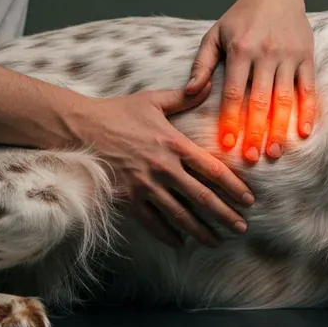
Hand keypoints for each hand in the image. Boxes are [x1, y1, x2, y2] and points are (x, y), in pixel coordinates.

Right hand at [67, 85, 253, 247]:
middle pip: (202, 197)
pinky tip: (180, 242)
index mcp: (174, 144)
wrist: (79, 128)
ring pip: (180, 215)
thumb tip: (207, 84)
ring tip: (216, 241)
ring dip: (201, 231)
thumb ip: (184, 97)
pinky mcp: (127, 198)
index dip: (234, 187)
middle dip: (225, 215)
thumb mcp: (153, 100)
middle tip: (242, 228)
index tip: (249, 200)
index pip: (212, 170)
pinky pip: (152, 222)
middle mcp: (163, 168)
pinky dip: (167, 234)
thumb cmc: (117, 112)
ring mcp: (145, 186)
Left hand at [186, 0, 316, 162]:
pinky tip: (303, 132)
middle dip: (255, 132)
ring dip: (280, 128)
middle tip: (251, 157)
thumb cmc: (240, 17)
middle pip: (260, 101)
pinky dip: (307, 111)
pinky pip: (308, 88)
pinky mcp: (307, 56)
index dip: (229, 121)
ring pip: (285, 98)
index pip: (234, 93)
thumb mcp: (215, 35)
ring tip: (274, 152)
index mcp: (241, 49)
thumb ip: (201, 64)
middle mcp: (266, 53)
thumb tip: (191, 92)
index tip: (226, 145)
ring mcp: (289, 55)